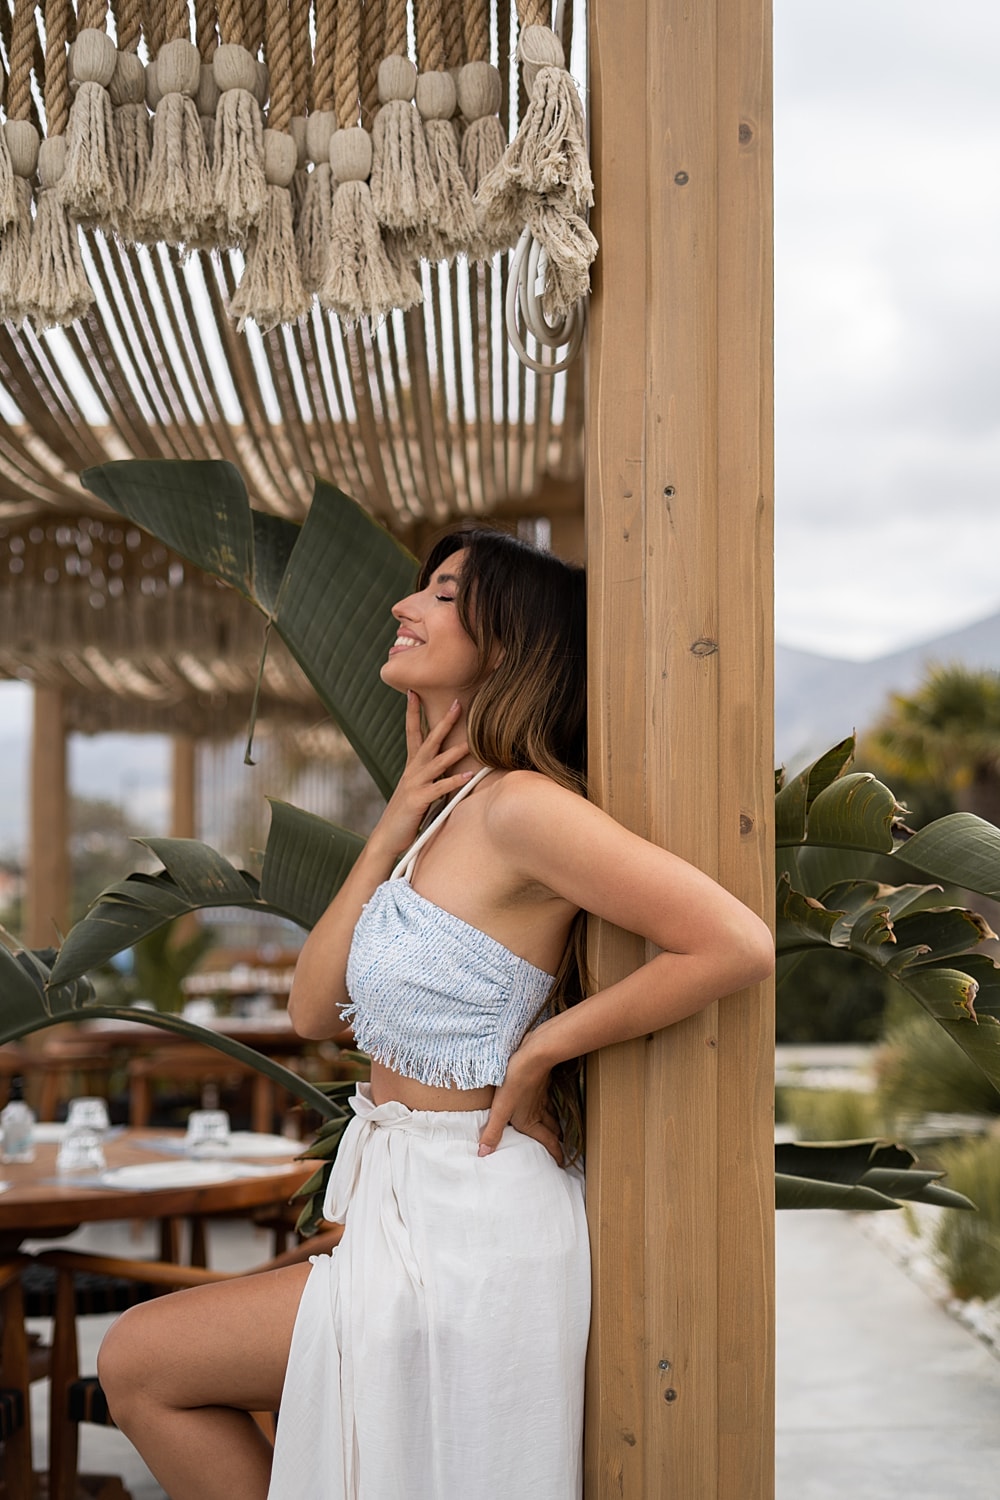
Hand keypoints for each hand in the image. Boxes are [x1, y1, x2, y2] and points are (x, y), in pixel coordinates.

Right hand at [375, 694, 475, 856]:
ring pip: (436, 762)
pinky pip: (439, 788)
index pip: (412, 732)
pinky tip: (469, 776)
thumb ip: (429, 776)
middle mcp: (412, 771)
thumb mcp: (416, 789)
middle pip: (429, 740)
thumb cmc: (405, 814)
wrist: (387, 837)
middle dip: (444, 721)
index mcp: (411, 766)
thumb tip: (445, 766)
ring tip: (470, 741)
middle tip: (457, 703)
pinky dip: (455, 781)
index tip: (414, 692)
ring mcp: (414, 784)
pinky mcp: (418, 800)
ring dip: (454, 751)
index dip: (412, 712)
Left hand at [478, 1045, 562, 1165]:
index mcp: (530, 1121)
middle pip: (552, 1129)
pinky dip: (548, 1105)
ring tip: (555, 1130)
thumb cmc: (515, 1082)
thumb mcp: (501, 1108)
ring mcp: (542, 1097)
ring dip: (554, 1124)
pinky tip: (543, 1101)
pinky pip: (547, 1099)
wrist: (532, 1056)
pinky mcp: (542, 1083)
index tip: (561, 1163)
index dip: (556, 1153)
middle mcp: (539, 1111)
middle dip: (556, 1140)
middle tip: (559, 1147)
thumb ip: (493, 1131)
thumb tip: (483, 1154)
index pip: (548, 1141)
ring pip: (552, 1114)